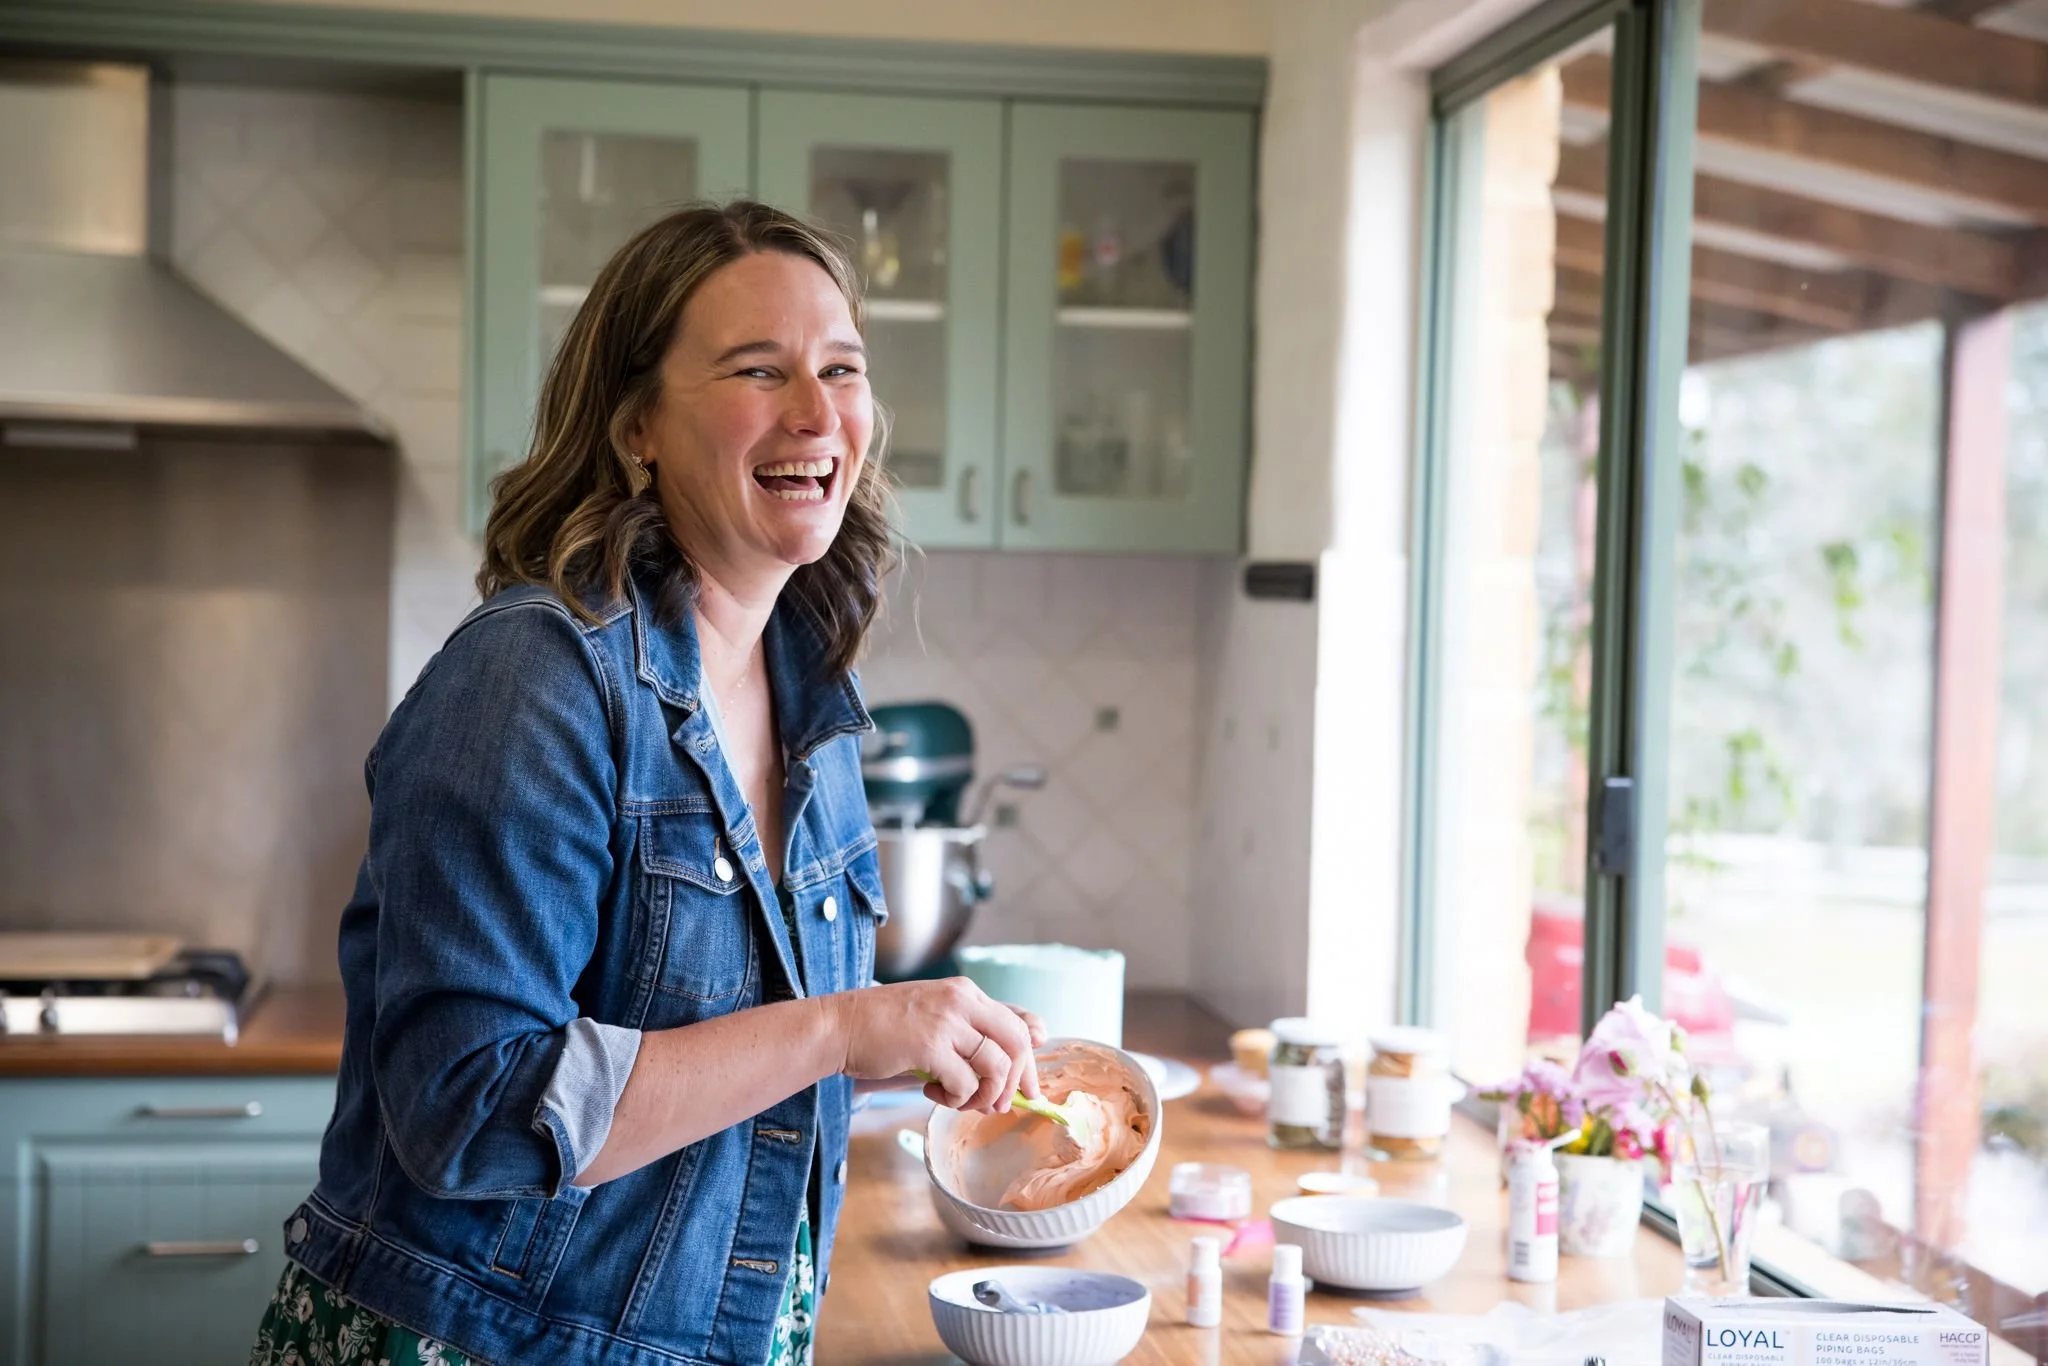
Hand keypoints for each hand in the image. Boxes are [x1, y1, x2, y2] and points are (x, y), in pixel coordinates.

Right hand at [824, 978, 1042, 1113]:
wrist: (840, 1025)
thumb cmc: (886, 1027)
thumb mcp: (936, 1018)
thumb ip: (970, 1035)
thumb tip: (1010, 1074)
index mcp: (966, 993)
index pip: (1018, 1024)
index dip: (1030, 1062)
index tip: (1029, 1091)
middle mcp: (962, 1001)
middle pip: (1018, 1043)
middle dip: (1016, 1082)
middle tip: (997, 1106)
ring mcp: (947, 1021)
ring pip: (996, 1067)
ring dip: (983, 1096)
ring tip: (960, 1101)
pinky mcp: (930, 1046)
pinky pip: (965, 1083)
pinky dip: (955, 1099)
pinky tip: (932, 1093)